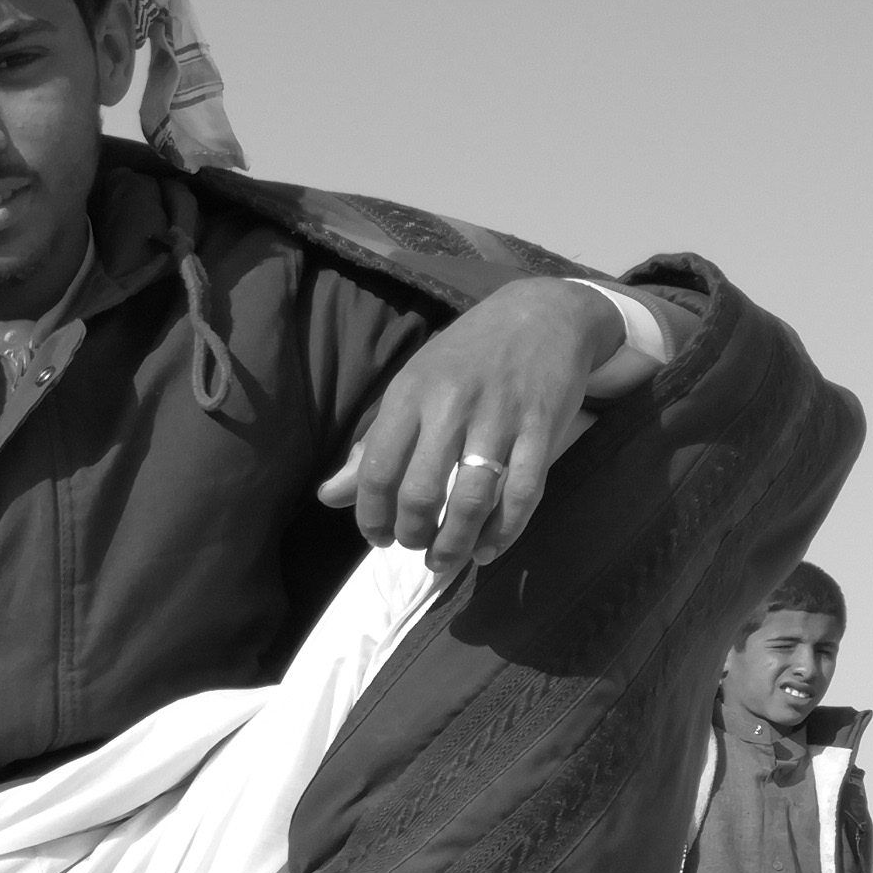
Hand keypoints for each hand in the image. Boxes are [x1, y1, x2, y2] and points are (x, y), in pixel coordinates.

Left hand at [315, 276, 623, 582]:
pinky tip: (487, 549)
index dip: (371, 516)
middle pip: (421, 493)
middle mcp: (452, 406)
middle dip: (412, 534)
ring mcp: (501, 418)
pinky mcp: (544, 429)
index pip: (377, 470)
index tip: (377, 537)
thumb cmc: (466, 356)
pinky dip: (503, 532)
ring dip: (455, 544)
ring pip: (472, 501)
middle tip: (414, 544)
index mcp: (411, 395)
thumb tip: (328, 497)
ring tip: (444, 560)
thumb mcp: (411, 386)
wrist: (543, 313)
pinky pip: (522, 494)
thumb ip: (373, 445)